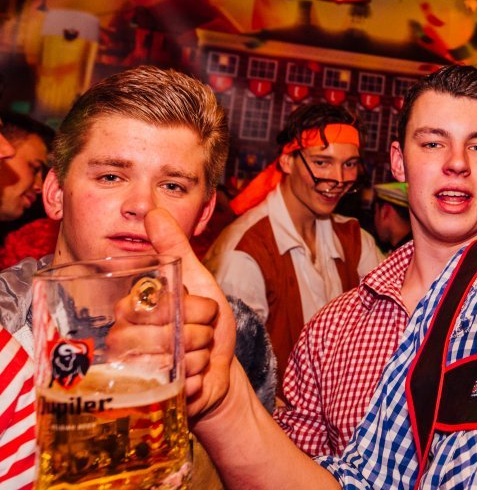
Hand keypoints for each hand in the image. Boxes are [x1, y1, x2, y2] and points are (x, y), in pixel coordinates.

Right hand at [145, 207, 234, 418]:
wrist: (219, 372)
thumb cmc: (205, 324)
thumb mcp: (196, 281)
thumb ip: (175, 248)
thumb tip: (154, 211)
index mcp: (130, 311)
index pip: (154, 305)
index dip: (187, 308)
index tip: (198, 310)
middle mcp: (122, 342)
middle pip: (167, 333)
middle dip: (199, 331)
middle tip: (201, 334)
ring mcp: (133, 374)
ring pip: (176, 358)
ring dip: (201, 354)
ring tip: (197, 353)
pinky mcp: (148, 399)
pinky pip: (183, 383)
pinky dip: (199, 376)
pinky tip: (194, 376)